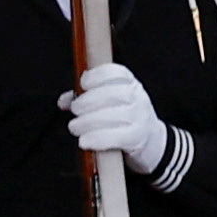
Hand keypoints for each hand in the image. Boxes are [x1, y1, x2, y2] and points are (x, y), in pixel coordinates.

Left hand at [66, 60, 175, 175]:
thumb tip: (64, 101)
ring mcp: (140, 119)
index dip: (98, 75)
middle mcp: (138, 98)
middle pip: (113, 94)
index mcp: (131, 84)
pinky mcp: (137, 139)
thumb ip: (86, 97)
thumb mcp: (110, 103)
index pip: (118, 73)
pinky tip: (85, 141)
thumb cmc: (125, 119)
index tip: (83, 83)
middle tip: (75, 110)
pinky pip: (116, 137)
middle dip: (88, 101)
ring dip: (88, 122)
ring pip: (114, 116)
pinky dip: (97, 139)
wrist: (153, 143)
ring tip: (75, 127)